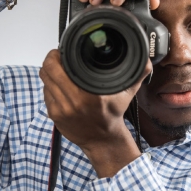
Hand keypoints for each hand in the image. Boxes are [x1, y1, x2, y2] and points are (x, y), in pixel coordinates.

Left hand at [38, 49, 151, 176]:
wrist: (103, 140)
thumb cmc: (112, 115)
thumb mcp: (127, 93)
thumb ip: (138, 74)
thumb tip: (146, 59)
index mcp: (88, 94)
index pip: (59, 66)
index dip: (58, 54)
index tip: (63, 50)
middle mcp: (72, 101)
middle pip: (48, 70)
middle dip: (51, 60)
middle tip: (58, 56)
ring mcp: (61, 109)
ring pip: (45, 80)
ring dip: (50, 72)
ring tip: (60, 69)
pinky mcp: (54, 115)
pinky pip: (46, 93)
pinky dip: (51, 86)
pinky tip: (60, 85)